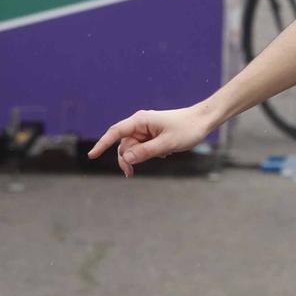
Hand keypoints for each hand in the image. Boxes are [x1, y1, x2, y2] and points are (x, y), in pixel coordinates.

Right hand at [86, 105, 217, 177]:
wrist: (204, 121)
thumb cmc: (188, 129)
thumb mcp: (167, 143)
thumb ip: (146, 151)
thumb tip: (126, 158)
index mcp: (140, 120)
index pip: (115, 132)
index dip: (102, 144)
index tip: (91, 156)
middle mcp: (140, 124)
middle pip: (123, 145)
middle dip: (127, 159)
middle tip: (130, 174)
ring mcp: (146, 130)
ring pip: (133, 149)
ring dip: (142, 156)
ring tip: (162, 154)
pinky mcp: (152, 135)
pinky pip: (143, 148)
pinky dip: (150, 153)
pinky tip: (166, 151)